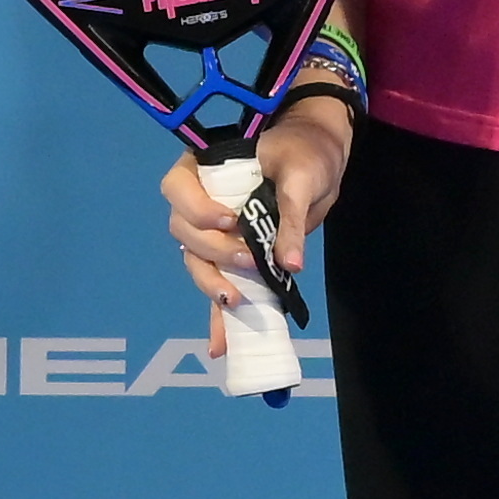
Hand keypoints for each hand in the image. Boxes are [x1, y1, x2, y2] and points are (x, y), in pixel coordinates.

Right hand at [159, 92, 350, 317]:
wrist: (320, 158)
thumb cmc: (305, 152)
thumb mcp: (301, 176)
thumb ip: (291, 217)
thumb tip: (289, 263)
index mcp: (203, 168)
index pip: (178, 188)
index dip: (196, 210)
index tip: (229, 221)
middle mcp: (200, 201)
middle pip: (184, 233)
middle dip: (212, 252)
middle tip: (248, 260)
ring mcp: (214, 232)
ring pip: (196, 262)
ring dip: (211, 284)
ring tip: (235, 301)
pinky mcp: (233, 257)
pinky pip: (220, 285)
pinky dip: (220, 318)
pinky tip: (221, 347)